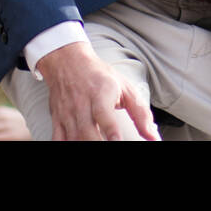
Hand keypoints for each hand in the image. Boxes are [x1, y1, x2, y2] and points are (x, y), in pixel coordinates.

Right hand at [36, 41, 161, 140]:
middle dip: (97, 143)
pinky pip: (58, 139)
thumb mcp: (125, 88)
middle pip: (87, 131)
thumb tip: (153, 136)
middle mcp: (82, 103)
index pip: (103, 113)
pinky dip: (66, 145)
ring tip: (97, 147)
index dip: (110, 129)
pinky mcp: (57, 119)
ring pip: (73, 137)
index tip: (117, 141)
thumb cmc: (99, 75)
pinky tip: (77, 145)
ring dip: (84, 145)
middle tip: (110, 148)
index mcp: (101, 92)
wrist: (68, 62)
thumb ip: (141, 113)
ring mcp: (67, 113)